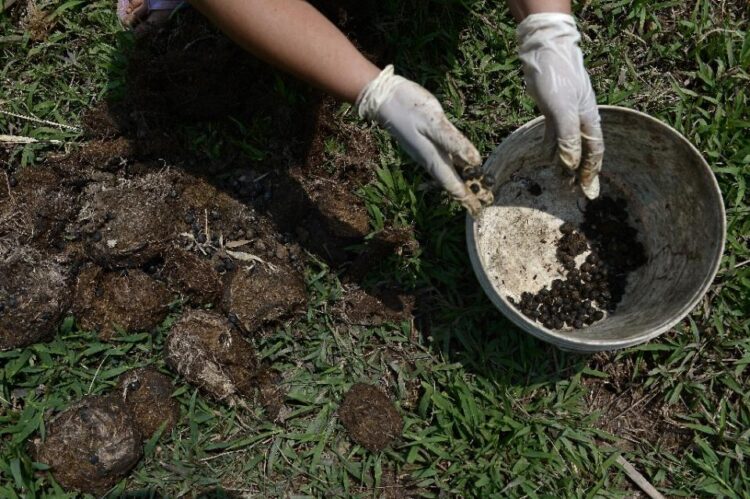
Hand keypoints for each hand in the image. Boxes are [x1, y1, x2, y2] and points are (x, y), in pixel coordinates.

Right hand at [356, 66, 492, 215]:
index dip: (466, 198)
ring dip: (463, 181)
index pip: (452, 185)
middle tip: (482, 204)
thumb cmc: (409, 108)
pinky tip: (465, 166)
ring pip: (449, 172)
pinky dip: (458, 167)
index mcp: (433, 157)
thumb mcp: (434, 122)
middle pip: (451, 182)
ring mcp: (427, 152)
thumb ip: (454, 142)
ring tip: (478, 188)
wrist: (384, 98)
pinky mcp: (427, 142)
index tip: (477, 212)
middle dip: (467, 193)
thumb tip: (476, 161)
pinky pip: (446, 161)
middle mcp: (430, 159)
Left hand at [517, 13, 603, 198]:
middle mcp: (580, 119)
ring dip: (564, 162)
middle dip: (579, 172)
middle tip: (574, 192)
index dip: (591, 172)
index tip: (588, 191)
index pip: (594, 152)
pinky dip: (552, 147)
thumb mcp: (562, 111)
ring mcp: (566, 114)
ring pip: (568, 144)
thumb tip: (570, 164)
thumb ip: (567, 138)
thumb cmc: (557, 78)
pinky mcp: (552, 109)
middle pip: (582, 151)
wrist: (544, 51)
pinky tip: (546, 157)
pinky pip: (554, 134)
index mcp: (588, 120)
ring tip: (560, 181)